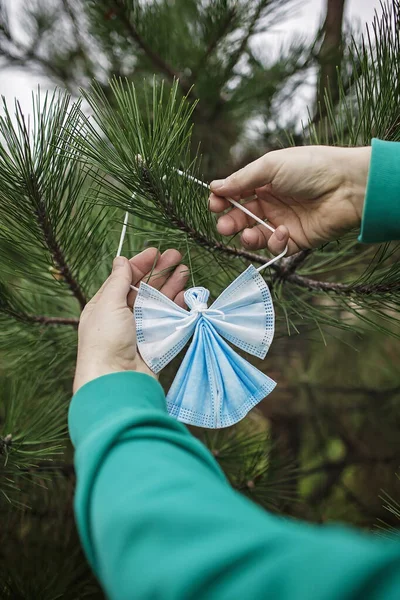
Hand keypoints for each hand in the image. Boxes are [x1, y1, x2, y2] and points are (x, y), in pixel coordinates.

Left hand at [73, 248, 187, 393]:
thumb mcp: (107, 305)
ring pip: (158, 302)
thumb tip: (121, 260)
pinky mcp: (155, 342)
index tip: (155, 251)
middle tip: (177, 256)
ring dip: (171, 285)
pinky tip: (186, 294)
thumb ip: (118, 281)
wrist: (116, 380)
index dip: (140, 264)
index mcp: (105, 306)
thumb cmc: (105, 341)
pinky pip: (168, 319)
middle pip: (144, 289)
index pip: (124, 279)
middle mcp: (122, 317)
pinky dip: (177, 306)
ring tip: (185, 270)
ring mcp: (140, 330)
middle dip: (160, 271)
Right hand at [209, 145, 370, 255]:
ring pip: (254, 236)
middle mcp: (272, 202)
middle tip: (224, 226)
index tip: (214, 205)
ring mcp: (282, 222)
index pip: (236, 194)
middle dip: (230, 223)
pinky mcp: (295, 240)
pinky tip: (281, 231)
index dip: (223, 200)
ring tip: (248, 234)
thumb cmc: (312, 168)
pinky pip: (275, 247)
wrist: (347, 187)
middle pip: (241, 217)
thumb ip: (242, 179)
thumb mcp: (271, 165)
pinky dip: (273, 241)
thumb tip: (214, 187)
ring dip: (247, 237)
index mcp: (265, 181)